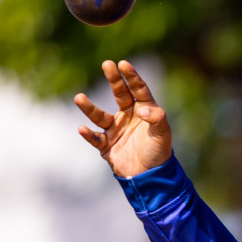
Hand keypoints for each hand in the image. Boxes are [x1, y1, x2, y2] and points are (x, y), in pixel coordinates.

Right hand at [74, 59, 172, 177]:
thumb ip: (156, 119)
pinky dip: (89, 135)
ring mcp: (115, 129)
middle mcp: (128, 116)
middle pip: (120, 94)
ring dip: (89, 108)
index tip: (123, 64)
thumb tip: (142, 110)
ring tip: (79, 98)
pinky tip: (83, 129)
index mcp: (143, 110)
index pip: (138, 90)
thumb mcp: (162, 134)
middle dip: (114, 79)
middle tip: (107, 64)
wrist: (150, 177)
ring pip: (100, 116)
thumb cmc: (159, 153)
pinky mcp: (107, 145)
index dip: (131, 77)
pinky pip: (95, 138)